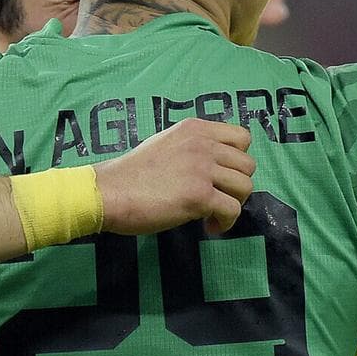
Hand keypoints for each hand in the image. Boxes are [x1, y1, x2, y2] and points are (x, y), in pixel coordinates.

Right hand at [97, 119, 253, 235]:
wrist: (109, 192)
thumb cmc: (131, 174)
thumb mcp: (165, 144)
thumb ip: (190, 148)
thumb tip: (212, 166)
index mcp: (195, 129)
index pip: (242, 137)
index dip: (237, 160)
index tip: (222, 177)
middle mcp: (203, 144)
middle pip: (247, 165)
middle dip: (236, 186)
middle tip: (218, 199)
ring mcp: (202, 169)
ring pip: (245, 187)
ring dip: (233, 204)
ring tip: (212, 215)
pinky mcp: (199, 195)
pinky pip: (232, 210)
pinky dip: (226, 222)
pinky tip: (209, 226)